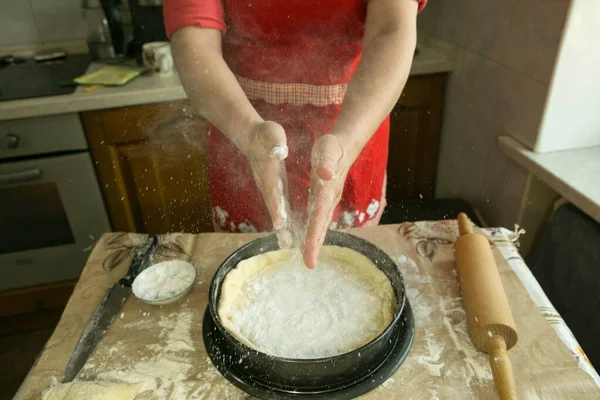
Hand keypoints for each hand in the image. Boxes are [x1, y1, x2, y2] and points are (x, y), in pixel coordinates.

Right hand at [241, 121, 292, 248]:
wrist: (252, 137)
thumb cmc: (264, 134)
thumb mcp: (271, 133)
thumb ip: (275, 142)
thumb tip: (280, 151)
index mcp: (268, 172)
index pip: (273, 192)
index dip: (277, 207)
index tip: (281, 222)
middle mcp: (267, 184)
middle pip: (274, 208)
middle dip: (279, 225)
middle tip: (285, 243)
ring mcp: (270, 188)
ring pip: (276, 211)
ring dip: (281, 227)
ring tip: (287, 245)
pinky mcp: (274, 189)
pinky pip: (279, 208)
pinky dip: (283, 221)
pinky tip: (289, 233)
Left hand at [301, 134, 353, 268]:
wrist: (343, 147)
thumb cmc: (332, 147)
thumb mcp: (328, 149)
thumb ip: (326, 161)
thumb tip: (325, 173)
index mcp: (327, 189)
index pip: (319, 214)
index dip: (314, 231)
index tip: (309, 248)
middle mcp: (328, 199)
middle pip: (321, 225)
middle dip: (315, 245)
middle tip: (309, 264)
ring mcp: (327, 202)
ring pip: (320, 226)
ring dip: (314, 242)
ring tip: (308, 260)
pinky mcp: (323, 201)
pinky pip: (317, 220)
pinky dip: (313, 233)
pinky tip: (308, 243)